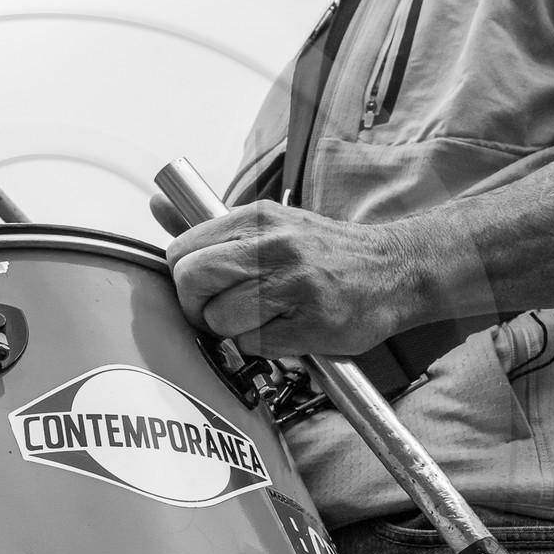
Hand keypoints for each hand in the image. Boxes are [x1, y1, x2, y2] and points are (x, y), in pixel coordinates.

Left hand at [166, 200, 424, 357]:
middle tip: (219, 314)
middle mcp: (273, 245)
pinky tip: (286, 331)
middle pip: (191, 282)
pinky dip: (263, 348)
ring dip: (232, 332)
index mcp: (256, 218)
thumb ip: (211, 225)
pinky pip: (255, 347)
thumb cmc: (326, 253)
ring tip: (261, 322)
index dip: (184, 281)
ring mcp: (294, 284)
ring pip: (220, 320)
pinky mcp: (312, 323)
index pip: (181, 252)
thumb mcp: (270, 224)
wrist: (397, 270)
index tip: (203, 290)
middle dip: (196, 307)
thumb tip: (156, 205)